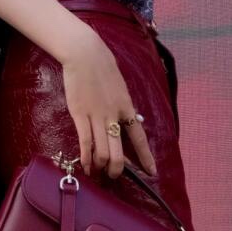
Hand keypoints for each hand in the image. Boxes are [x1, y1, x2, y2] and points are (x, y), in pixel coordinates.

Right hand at [61, 24, 157, 179]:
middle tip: (113, 175)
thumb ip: (122, 105)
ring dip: (101, 166)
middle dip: (117, 169)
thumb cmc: (102, 68)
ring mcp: (96, 116)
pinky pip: (85, 142)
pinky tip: (85, 165)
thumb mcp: (120, 87)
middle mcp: (114, 115)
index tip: (151, 173)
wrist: (85, 54)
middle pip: (119, 152)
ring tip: (97, 171)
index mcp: (127, 108)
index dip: (146, 157)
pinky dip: (86, 158)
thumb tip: (126, 120)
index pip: (139, 138)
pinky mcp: (80, 114)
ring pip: (102, 152)